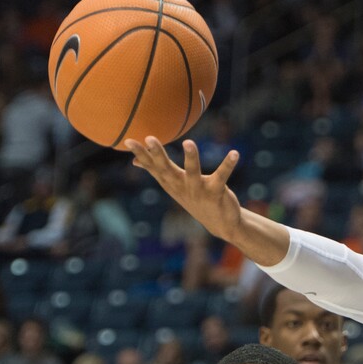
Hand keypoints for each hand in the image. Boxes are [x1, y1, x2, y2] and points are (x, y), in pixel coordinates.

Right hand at [124, 137, 242, 243]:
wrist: (221, 224)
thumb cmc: (195, 199)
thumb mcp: (173, 186)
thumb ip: (156, 171)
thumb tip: (134, 162)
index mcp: (171, 183)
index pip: (152, 168)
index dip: (141, 155)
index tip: (128, 141)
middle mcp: (182, 187)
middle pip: (167, 170)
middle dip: (158, 154)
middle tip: (149, 138)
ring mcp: (198, 191)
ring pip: (193, 173)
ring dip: (191, 158)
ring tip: (189, 142)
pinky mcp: (216, 193)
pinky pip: (222, 176)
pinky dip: (228, 164)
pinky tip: (234, 153)